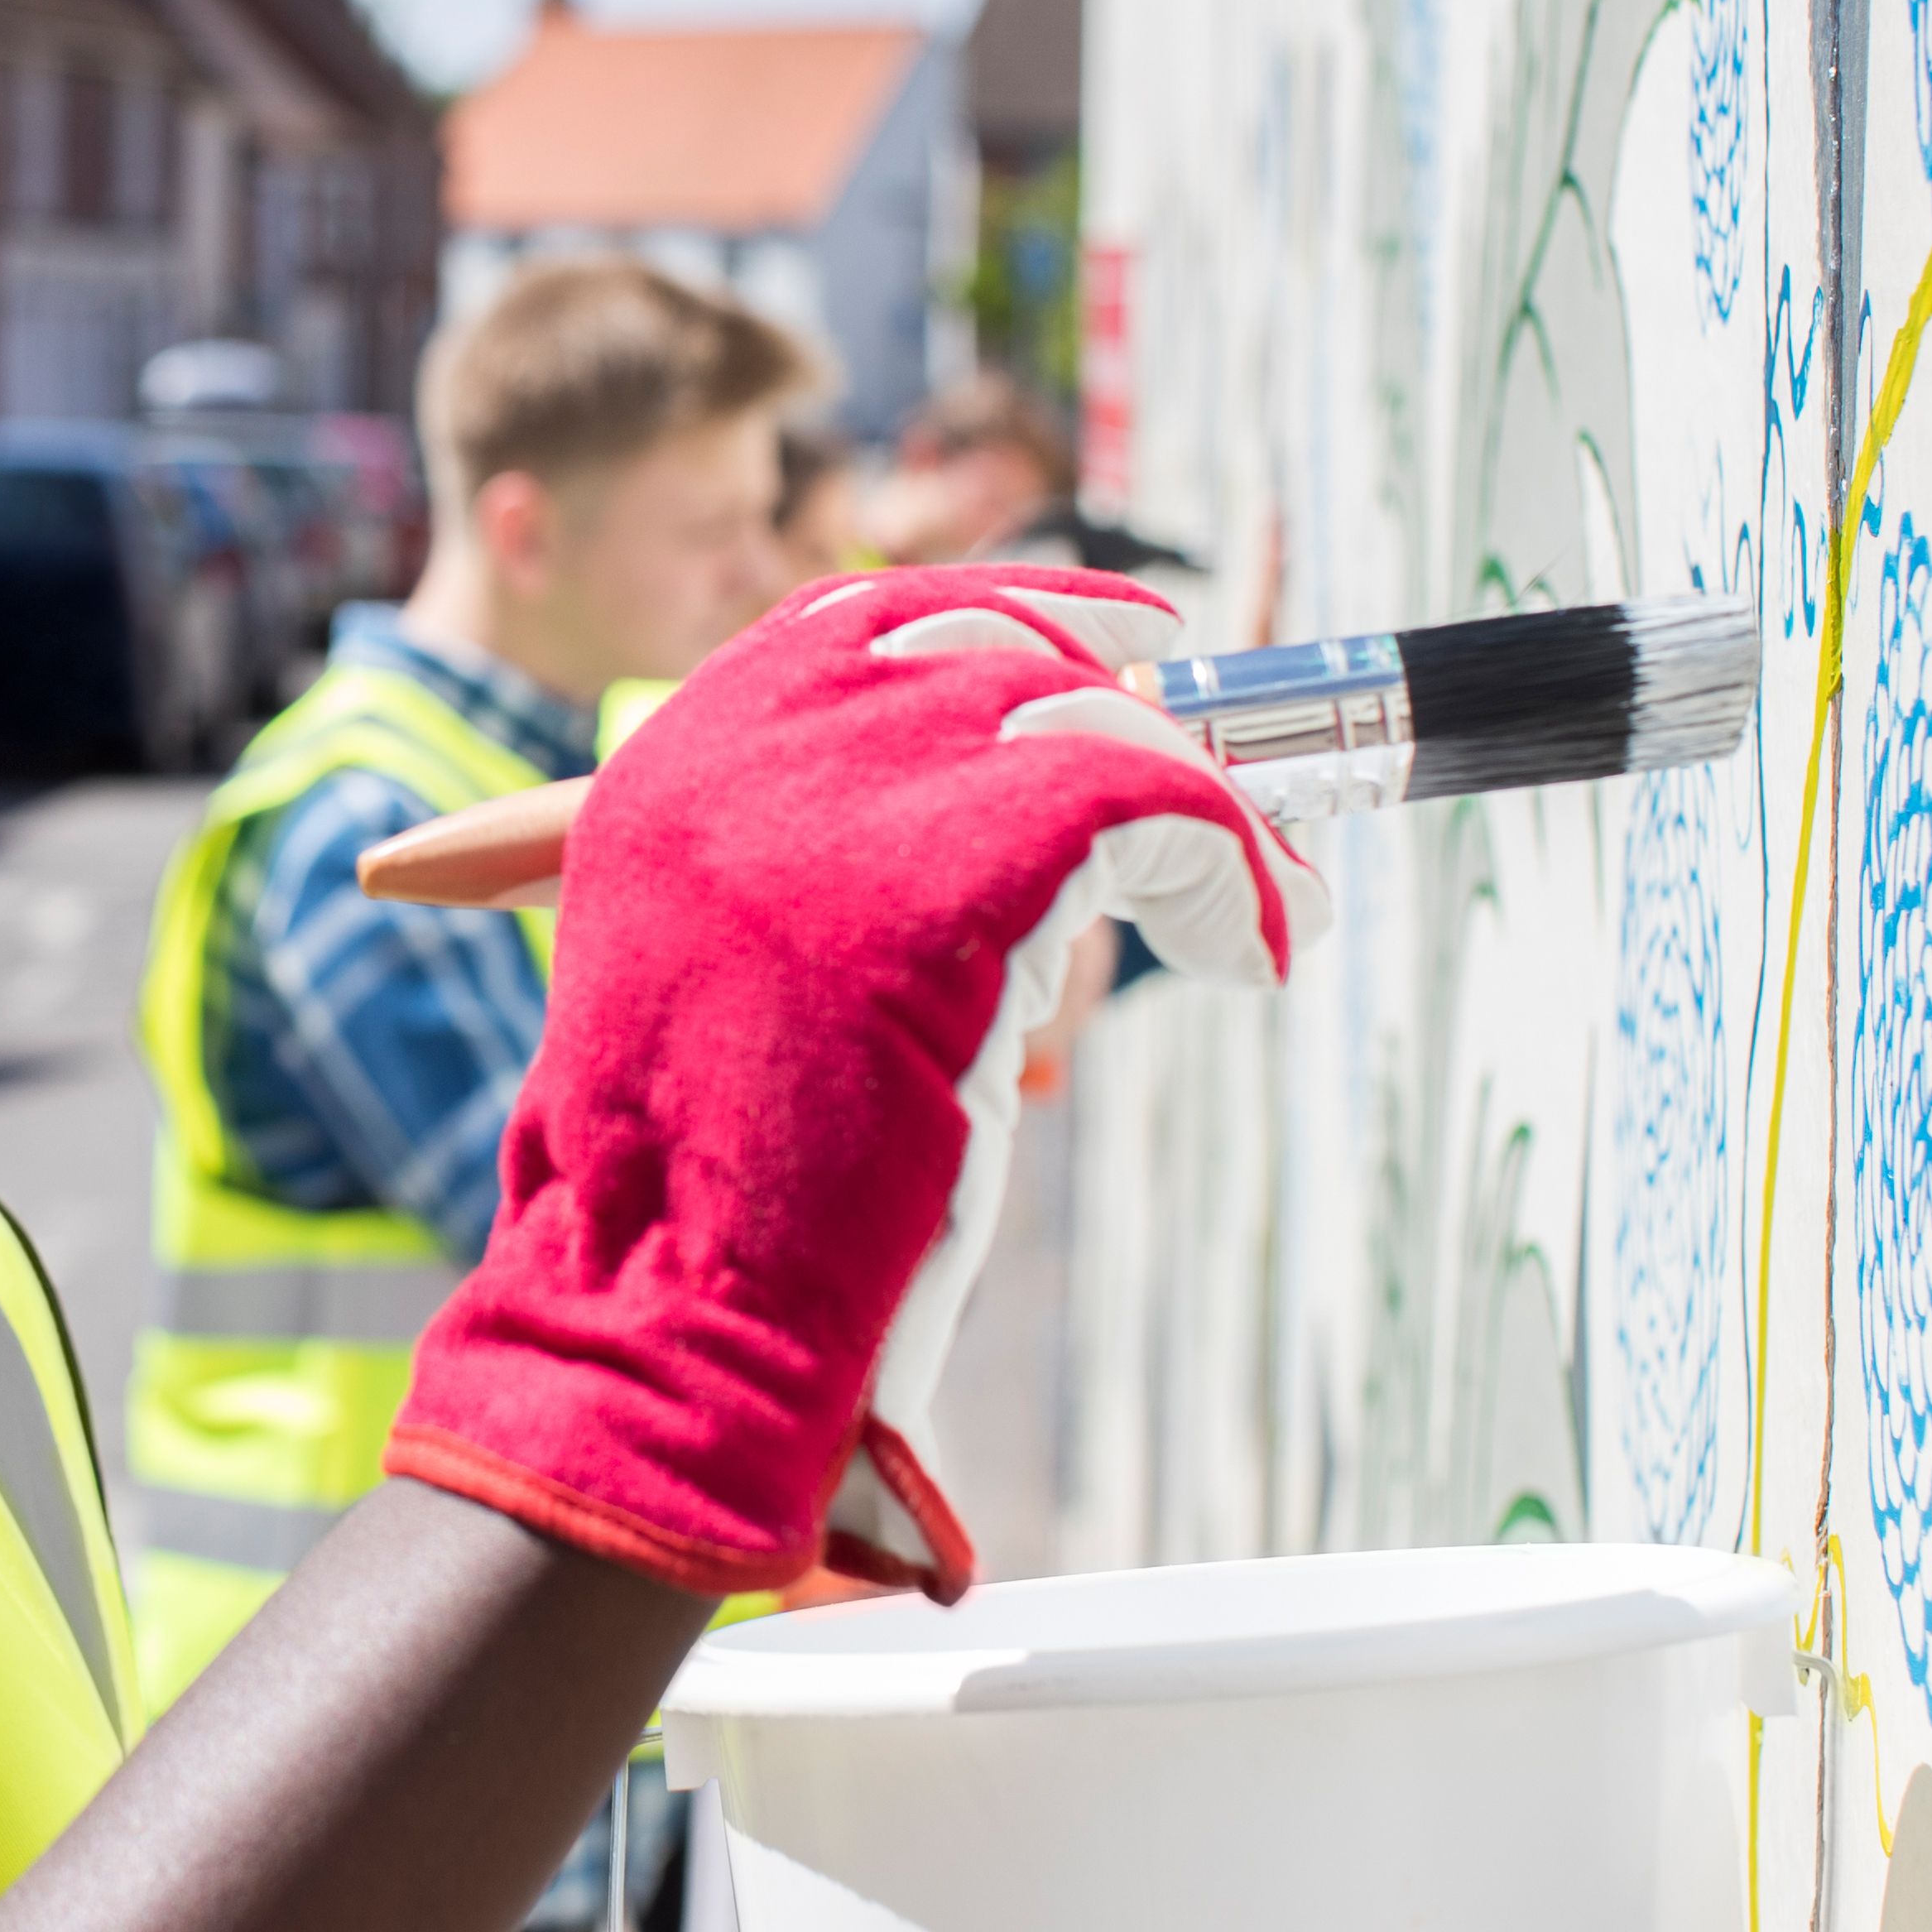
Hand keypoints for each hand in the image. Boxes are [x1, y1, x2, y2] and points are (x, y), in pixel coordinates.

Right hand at [380, 565, 1324, 1599]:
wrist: (672, 1314)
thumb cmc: (707, 1206)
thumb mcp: (721, 990)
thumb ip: (802, 882)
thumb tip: (971, 829)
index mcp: (669, 772)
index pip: (855, 623)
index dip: (1008, 617)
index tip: (1120, 648)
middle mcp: (741, 754)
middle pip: (985, 643)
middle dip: (1120, 695)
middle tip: (1219, 778)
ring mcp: (841, 800)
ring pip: (1084, 721)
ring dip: (1200, 807)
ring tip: (1262, 905)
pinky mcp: (957, 868)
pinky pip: (1153, 808)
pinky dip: (1231, 873)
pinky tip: (1251, 954)